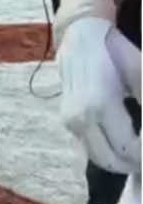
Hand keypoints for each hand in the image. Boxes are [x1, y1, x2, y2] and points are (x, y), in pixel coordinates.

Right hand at [57, 18, 140, 173]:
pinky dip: (107, 154)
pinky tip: (121, 146)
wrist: (81, 39)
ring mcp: (70, 122)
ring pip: (98, 158)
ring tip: (137, 155)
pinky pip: (89, 149)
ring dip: (120, 162)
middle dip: (133, 164)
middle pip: (111, 161)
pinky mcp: (67, 122)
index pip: (128, 147)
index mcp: (100, 105)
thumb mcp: (139, 74)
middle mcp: (81, 118)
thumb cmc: (114, 53)